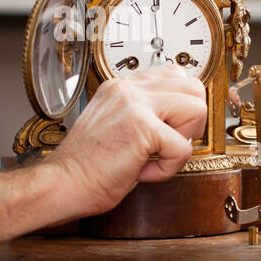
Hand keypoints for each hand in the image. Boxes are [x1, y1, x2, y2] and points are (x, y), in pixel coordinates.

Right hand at [46, 68, 206, 217]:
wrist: (63, 183)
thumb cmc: (86, 166)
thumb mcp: (115, 127)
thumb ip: (143, 115)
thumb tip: (175, 120)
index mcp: (122, 87)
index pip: (174, 76)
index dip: (180, 108)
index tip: (167, 132)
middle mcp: (128, 88)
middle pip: (193, 86)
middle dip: (191, 121)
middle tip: (167, 144)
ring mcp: (134, 103)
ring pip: (197, 108)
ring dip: (183, 140)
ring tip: (156, 155)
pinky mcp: (141, 127)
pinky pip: (183, 148)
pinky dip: (168, 169)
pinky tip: (143, 172)